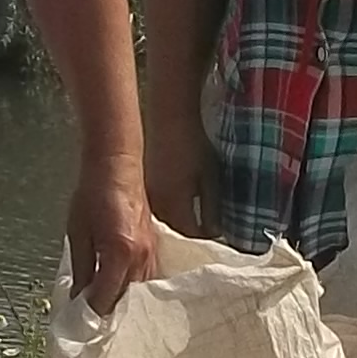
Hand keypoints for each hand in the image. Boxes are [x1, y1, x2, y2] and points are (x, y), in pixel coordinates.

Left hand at [68, 157, 158, 311]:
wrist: (116, 166)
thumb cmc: (93, 193)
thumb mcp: (78, 233)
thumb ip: (81, 270)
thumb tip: (79, 298)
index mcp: (119, 253)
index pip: (106, 297)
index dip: (91, 312)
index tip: (79, 322)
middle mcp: (141, 256)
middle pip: (126, 299)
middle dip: (108, 310)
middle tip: (90, 318)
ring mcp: (152, 252)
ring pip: (139, 291)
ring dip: (122, 300)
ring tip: (103, 305)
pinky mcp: (155, 246)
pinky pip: (147, 277)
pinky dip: (134, 286)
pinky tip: (120, 288)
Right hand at [142, 113, 214, 240]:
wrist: (169, 118)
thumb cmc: (193, 143)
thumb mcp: (210, 178)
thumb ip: (211, 210)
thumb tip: (214, 232)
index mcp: (175, 205)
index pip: (191, 236)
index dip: (204, 239)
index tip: (215, 239)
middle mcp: (157, 205)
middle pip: (172, 235)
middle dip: (187, 239)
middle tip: (202, 239)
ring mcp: (146, 197)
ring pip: (159, 225)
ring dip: (172, 229)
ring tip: (187, 228)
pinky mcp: (141, 188)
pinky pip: (152, 211)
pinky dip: (163, 216)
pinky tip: (171, 212)